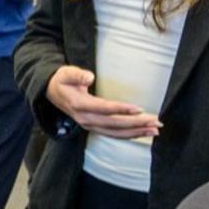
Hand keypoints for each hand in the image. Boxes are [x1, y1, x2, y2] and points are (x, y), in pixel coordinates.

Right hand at [46, 66, 160, 139]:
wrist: (52, 92)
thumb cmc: (62, 80)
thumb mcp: (65, 73)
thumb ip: (76, 74)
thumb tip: (90, 77)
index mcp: (80, 105)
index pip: (104, 108)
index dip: (121, 109)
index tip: (138, 108)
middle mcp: (86, 119)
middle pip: (114, 124)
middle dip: (136, 123)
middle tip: (155, 120)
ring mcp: (90, 125)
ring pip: (116, 133)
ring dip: (136, 132)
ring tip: (155, 129)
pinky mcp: (95, 127)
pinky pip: (114, 134)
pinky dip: (130, 135)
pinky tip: (143, 133)